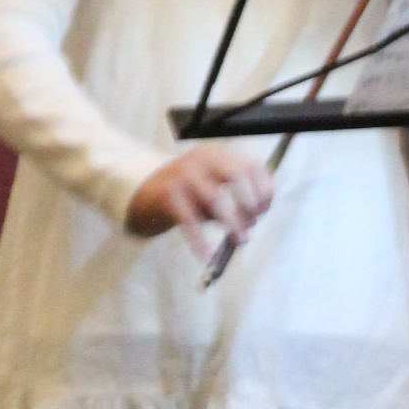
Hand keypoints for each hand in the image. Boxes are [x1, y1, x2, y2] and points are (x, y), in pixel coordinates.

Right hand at [127, 146, 273, 260]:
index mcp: (217, 154)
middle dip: (250, 203)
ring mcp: (182, 175)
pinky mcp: (168, 195)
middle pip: (236, 175)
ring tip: (240, 240)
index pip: (251, 164)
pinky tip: (207, 254)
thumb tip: (252, 219)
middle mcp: (201, 159)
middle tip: (252, 224)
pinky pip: (189, 221)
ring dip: (233, 223)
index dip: (264, 188)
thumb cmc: (187, 193)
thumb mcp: (212, 186)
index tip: (264, 209)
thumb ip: (234, 196)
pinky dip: (201, 240)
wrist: (143, 192)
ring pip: (215, 199)